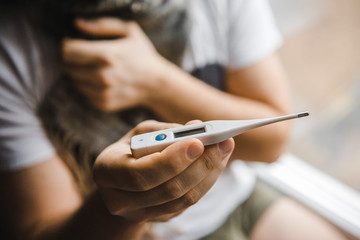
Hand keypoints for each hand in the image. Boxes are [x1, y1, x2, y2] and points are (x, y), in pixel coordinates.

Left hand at [62, 17, 166, 111]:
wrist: (157, 84)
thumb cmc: (142, 55)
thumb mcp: (129, 31)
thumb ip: (103, 25)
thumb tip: (77, 23)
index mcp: (106, 54)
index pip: (68, 50)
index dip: (66, 45)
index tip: (72, 44)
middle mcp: (102, 75)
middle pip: (68, 66)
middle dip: (69, 60)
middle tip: (80, 57)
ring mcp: (103, 91)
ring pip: (73, 81)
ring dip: (76, 74)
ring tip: (89, 68)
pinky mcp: (104, 103)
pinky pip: (83, 94)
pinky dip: (86, 87)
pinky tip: (97, 81)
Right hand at [93, 120, 234, 222]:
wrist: (121, 181)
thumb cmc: (131, 149)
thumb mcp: (141, 132)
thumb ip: (166, 130)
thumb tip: (197, 127)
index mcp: (107, 171)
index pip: (140, 174)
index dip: (171, 161)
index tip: (198, 142)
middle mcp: (120, 199)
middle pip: (167, 190)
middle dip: (200, 164)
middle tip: (223, 142)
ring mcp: (140, 213)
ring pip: (183, 199)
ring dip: (209, 172)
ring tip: (225, 148)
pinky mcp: (160, 217)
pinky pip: (188, 203)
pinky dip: (207, 181)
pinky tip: (217, 162)